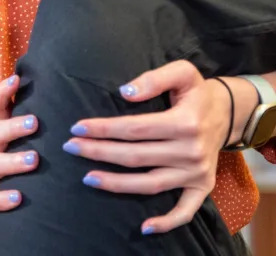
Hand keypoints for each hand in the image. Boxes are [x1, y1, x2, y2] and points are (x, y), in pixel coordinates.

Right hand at [0, 75, 38, 233]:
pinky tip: (18, 197)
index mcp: (1, 135)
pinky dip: (3, 198)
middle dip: (14, 127)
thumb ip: (40, 132)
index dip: (3, 91)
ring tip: (33, 160)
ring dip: (13, 161)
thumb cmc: (20, 172)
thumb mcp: (25, 148)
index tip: (16, 79)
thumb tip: (72, 105)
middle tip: (34, 123)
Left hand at [63, 60, 230, 235]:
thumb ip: (153, 79)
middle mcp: (191, 151)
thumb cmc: (196, 90)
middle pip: (135, 156)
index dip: (103, 129)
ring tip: (87, 177)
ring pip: (150, 184)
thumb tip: (124, 92)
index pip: (134, 128)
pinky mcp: (203, 187)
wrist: (229, 112)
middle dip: (99, 152)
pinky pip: (185, 211)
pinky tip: (144, 226)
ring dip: (117, 184)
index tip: (77, 128)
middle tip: (70, 147)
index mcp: (184, 122)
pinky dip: (167, 222)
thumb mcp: (182, 72)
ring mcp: (197, 173)